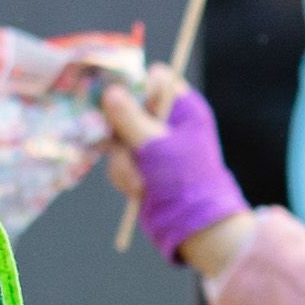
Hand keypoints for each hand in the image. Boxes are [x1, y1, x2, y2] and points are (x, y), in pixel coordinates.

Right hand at [97, 74, 250, 265]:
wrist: (195, 226)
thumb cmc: (184, 179)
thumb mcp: (155, 146)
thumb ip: (130, 118)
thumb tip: (110, 91)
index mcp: (183, 108)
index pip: (156, 79)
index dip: (138, 88)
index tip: (124, 104)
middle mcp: (168, 122)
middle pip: (130, 107)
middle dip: (122, 132)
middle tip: (121, 144)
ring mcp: (154, 144)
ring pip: (119, 136)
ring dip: (123, 160)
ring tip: (138, 180)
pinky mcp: (143, 164)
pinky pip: (119, 158)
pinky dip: (124, 174)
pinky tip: (137, 189)